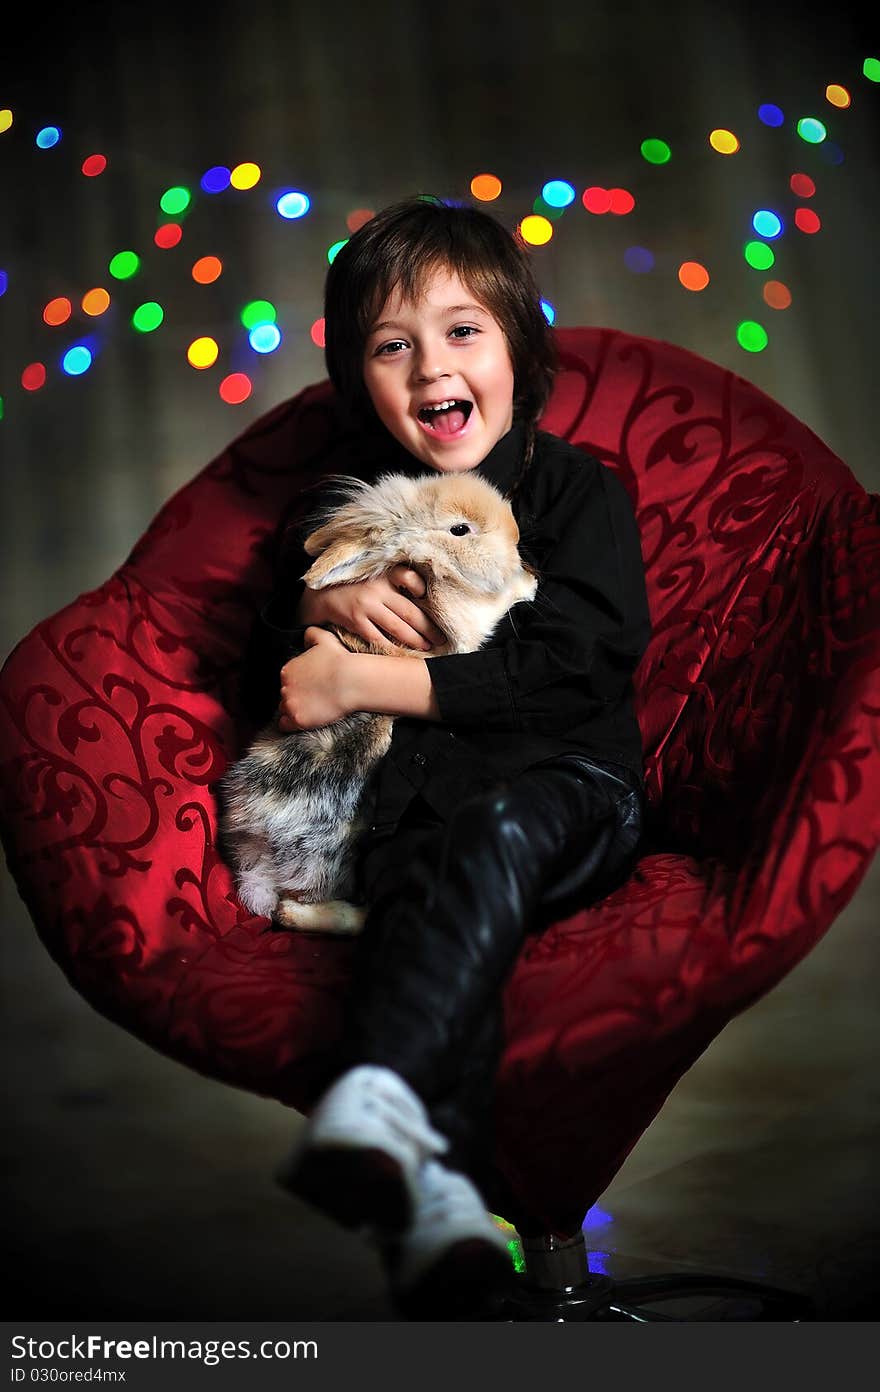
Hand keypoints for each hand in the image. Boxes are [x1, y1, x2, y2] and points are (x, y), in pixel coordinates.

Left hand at [277, 627, 354, 730]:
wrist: (351, 680)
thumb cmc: (340, 660)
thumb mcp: (324, 638)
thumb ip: (311, 634)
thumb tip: (306, 636)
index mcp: (287, 670)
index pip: (287, 680)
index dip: (299, 683)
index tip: (311, 685)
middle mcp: (284, 687)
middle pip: (285, 695)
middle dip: (297, 696)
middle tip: (314, 697)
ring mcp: (290, 704)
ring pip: (285, 710)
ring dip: (295, 709)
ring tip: (310, 709)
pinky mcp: (298, 719)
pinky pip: (286, 725)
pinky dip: (292, 724)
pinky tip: (303, 720)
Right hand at [298, 564, 445, 652]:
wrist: (320, 594)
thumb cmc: (353, 584)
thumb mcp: (373, 574)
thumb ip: (394, 581)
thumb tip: (422, 597)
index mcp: (383, 574)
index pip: (410, 578)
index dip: (422, 589)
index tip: (430, 602)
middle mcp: (377, 589)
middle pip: (410, 611)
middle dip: (428, 628)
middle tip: (441, 639)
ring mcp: (366, 606)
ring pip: (398, 628)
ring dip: (416, 640)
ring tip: (427, 647)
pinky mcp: (356, 621)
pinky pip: (379, 639)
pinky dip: (393, 648)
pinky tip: (402, 654)